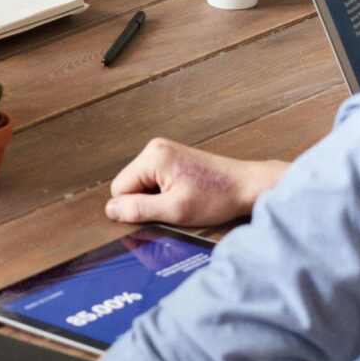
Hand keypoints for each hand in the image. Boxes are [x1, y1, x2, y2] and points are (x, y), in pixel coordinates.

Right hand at [105, 135, 267, 228]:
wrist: (248, 186)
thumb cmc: (218, 196)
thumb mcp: (175, 210)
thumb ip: (139, 209)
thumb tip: (111, 210)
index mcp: (152, 156)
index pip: (119, 189)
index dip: (136, 207)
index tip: (161, 211)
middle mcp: (155, 148)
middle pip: (129, 185)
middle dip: (147, 202)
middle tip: (174, 207)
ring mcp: (165, 152)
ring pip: (142, 184)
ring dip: (158, 199)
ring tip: (183, 201)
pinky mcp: (174, 159)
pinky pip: (155, 180)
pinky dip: (166, 193)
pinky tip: (185, 195)